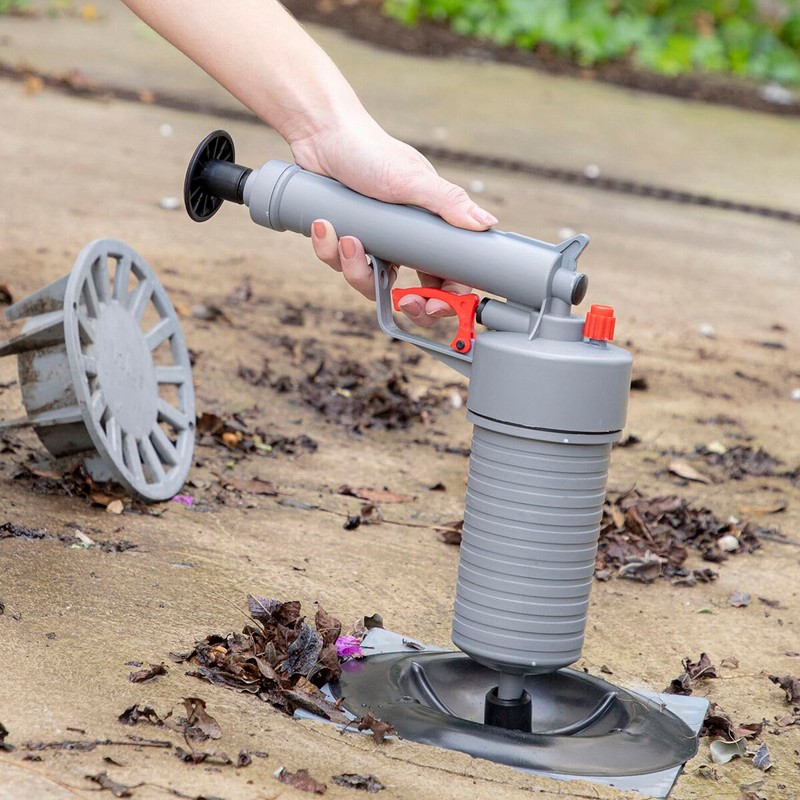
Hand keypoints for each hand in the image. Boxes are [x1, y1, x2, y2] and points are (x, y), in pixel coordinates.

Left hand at [290, 119, 496, 325]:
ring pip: (369, 281)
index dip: (446, 297)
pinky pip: (337, 262)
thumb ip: (448, 203)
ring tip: (348, 239)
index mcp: (428, 230)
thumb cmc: (371, 150)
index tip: (437, 305)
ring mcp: (373, 242)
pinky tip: (325, 224)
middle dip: (407, 303)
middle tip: (404, 300)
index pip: (447, 275)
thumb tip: (487, 225)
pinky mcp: (344, 239)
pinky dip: (328, 248)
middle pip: (412, 292)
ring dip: (355, 269)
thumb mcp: (411, 179)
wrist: (322, 132)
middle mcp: (403, 240)